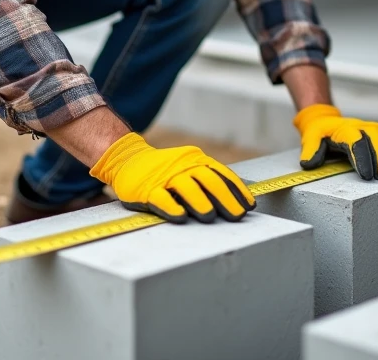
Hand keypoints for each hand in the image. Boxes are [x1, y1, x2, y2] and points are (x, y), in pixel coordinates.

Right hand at [89, 133, 255, 222]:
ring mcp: (164, 176)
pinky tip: (181, 217)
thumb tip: (235, 203)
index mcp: (196, 160)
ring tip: (210, 217)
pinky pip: (161, 198)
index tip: (249, 206)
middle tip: (237, 216)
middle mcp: (183, 166)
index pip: (222, 174)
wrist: (128, 160)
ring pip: (186, 188)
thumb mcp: (188, 167)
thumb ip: (207, 181)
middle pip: (208, 181)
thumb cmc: (165, 170)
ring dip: (200, 202)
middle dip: (225, 199)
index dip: (237, 190)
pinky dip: (171, 207)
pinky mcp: (146, 189)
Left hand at [293, 104, 377, 179]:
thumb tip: (308, 163)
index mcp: (345, 129)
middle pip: (376, 141)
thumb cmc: (320, 133)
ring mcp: (374, 129)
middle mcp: (363, 127)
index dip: (362, 158)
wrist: (326, 120)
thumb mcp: (311, 138)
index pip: (356, 141)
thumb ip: (310, 150)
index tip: (366, 175)